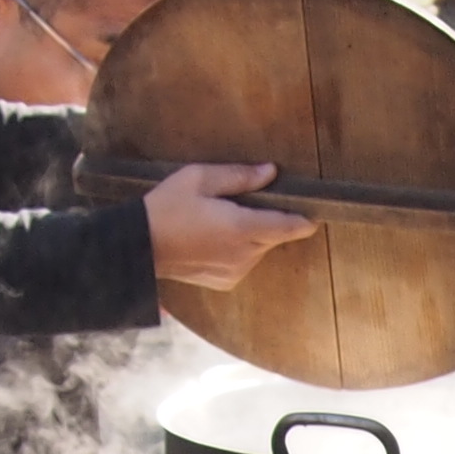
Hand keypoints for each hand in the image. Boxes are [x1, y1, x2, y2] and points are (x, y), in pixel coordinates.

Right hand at [142, 161, 312, 288]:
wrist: (139, 247)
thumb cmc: (166, 208)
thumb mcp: (199, 179)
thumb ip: (239, 176)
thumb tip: (271, 172)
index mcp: (242, 228)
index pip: (289, 226)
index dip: (305, 219)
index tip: (315, 210)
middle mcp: (245, 255)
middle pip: (274, 235)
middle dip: (268, 218)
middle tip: (241, 202)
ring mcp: (236, 271)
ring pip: (260, 248)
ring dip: (251, 233)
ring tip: (220, 218)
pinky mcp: (226, 281)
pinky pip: (245, 261)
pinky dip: (238, 248)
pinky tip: (213, 238)